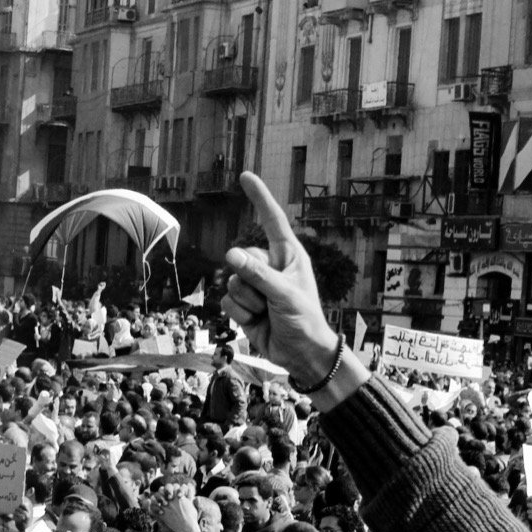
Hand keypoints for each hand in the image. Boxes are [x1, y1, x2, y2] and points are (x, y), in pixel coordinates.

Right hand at [219, 173, 341, 384]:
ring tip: (267, 313)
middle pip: (241, 258)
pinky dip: (240, 314)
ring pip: (230, 281)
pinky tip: (257, 322)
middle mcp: (270, 266)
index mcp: (288, 255)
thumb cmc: (304, 320)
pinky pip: (226, 301)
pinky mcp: (244, 304)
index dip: (259, 198)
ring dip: (247, 301)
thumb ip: (257, 274)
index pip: (271, 220)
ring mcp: (255, 285)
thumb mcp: (284, 294)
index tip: (245, 176)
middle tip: (271, 300)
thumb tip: (230, 255)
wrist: (301, 355)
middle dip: (251, 282)